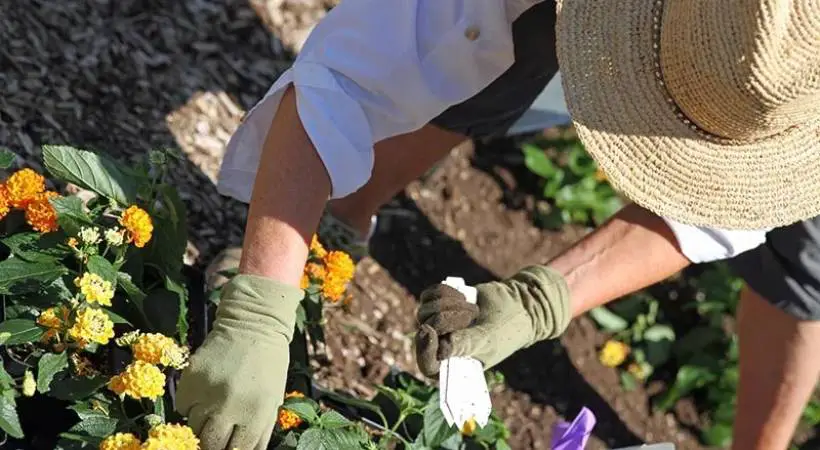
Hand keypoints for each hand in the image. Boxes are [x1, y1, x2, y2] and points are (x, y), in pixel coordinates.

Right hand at [176, 274, 303, 449]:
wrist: (253, 324)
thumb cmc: (269, 365)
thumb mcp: (272, 400)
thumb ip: (259, 430)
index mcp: (256, 413)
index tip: (228, 446)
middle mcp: (229, 406)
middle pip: (211, 444)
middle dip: (213, 445)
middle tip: (215, 438)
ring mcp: (207, 392)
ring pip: (193, 428)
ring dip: (201, 425)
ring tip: (211, 414)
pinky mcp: (190, 379)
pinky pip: (181, 407)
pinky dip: (189, 407)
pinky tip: (202, 396)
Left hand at [415, 266, 571, 375]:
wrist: (517, 305)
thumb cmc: (505, 331)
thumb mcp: (488, 340)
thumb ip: (465, 345)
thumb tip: (442, 349)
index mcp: (452, 365)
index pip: (427, 364)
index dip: (424, 350)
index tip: (429, 331)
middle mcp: (440, 346)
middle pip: (424, 331)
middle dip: (448, 319)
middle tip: (472, 316)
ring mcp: (437, 324)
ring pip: (424, 311)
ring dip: (449, 305)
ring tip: (472, 309)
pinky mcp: (438, 304)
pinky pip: (428, 296)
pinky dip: (444, 292)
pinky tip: (462, 296)